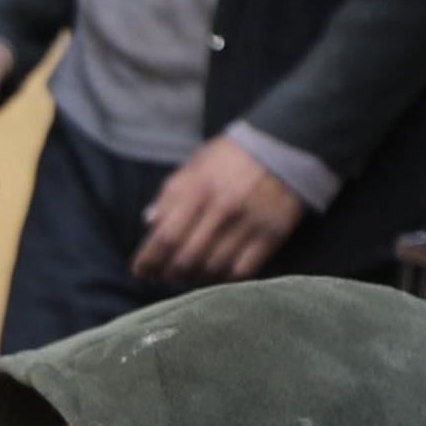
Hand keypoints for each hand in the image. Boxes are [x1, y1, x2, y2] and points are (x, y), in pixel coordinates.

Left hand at [133, 131, 311, 281]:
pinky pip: (242, 271)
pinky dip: (223, 280)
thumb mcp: (196, 165)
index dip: (149, 260)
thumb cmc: (232, 157)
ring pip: (213, 268)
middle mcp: (222, 209)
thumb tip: (149, 221)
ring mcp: (249, 223)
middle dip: (169, 274)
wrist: (284, 146)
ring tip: (186, 278)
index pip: (165, 237)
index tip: (141, 270)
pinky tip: (214, 277)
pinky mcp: (271, 235)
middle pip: (187, 258)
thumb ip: (171, 193)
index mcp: (198, 189)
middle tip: (163, 278)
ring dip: (194, 280)